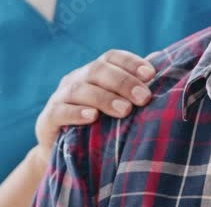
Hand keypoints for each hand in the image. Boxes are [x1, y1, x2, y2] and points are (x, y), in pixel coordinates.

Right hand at [34, 50, 154, 153]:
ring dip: (104, 98)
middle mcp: (76, 79)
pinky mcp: (47, 119)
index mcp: (94, 72)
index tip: (151, 74)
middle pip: (98, 70)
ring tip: (125, 110)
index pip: (112, 57)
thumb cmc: (97, 126)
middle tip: (144, 98)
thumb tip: (163, 67)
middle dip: (123, 82)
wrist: (62, 154)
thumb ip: (135, 88)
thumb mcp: (116, 106)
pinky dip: (76, 112)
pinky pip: (60, 111)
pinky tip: (93, 117)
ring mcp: (60, 97)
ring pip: (80, 89)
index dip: (131, 62)